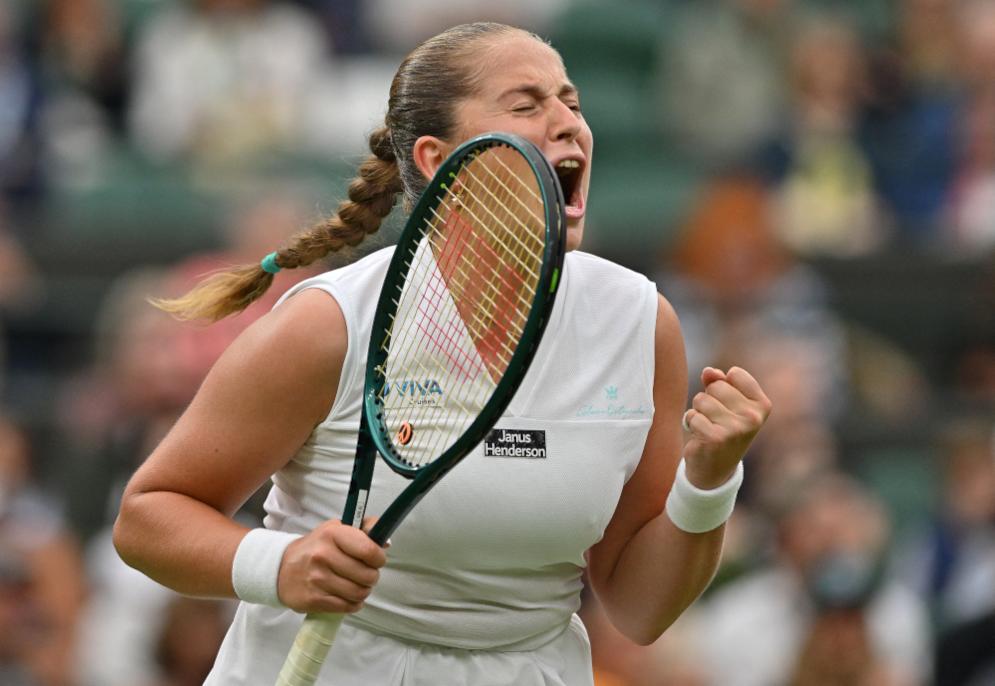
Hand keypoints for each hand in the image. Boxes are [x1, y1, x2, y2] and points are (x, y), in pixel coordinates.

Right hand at [276, 518, 386, 613]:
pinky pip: (347, 607)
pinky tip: (347, 596)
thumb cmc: (316, 547)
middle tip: (365, 574)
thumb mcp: (337, 529)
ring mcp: (317, 579)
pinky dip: (353, 604)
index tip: (376, 559)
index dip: (379, 558)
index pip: (369, 550)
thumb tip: (386, 541)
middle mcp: (323, 556)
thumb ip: (364, 528)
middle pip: (367, 576)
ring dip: (363, 591)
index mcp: (332, 534)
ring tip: (357, 585)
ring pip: (359, 593)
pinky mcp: (313, 600)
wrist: (281, 568)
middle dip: (372, 577)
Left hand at [682, 366, 770, 488]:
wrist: (714, 469)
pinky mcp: (716, 438)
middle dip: (709, 399)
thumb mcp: (726, 403)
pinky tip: (700, 436)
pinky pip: (692, 415)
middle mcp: (753, 417)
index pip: (735, 373)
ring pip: (701, 399)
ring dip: (698, 412)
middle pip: (716, 386)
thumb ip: (719, 381)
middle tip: (716, 419)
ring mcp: (736, 428)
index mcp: (762, 405)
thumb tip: (709, 371)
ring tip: (708, 426)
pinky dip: (691, 423)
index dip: (724, 385)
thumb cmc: (722, 429)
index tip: (729, 405)